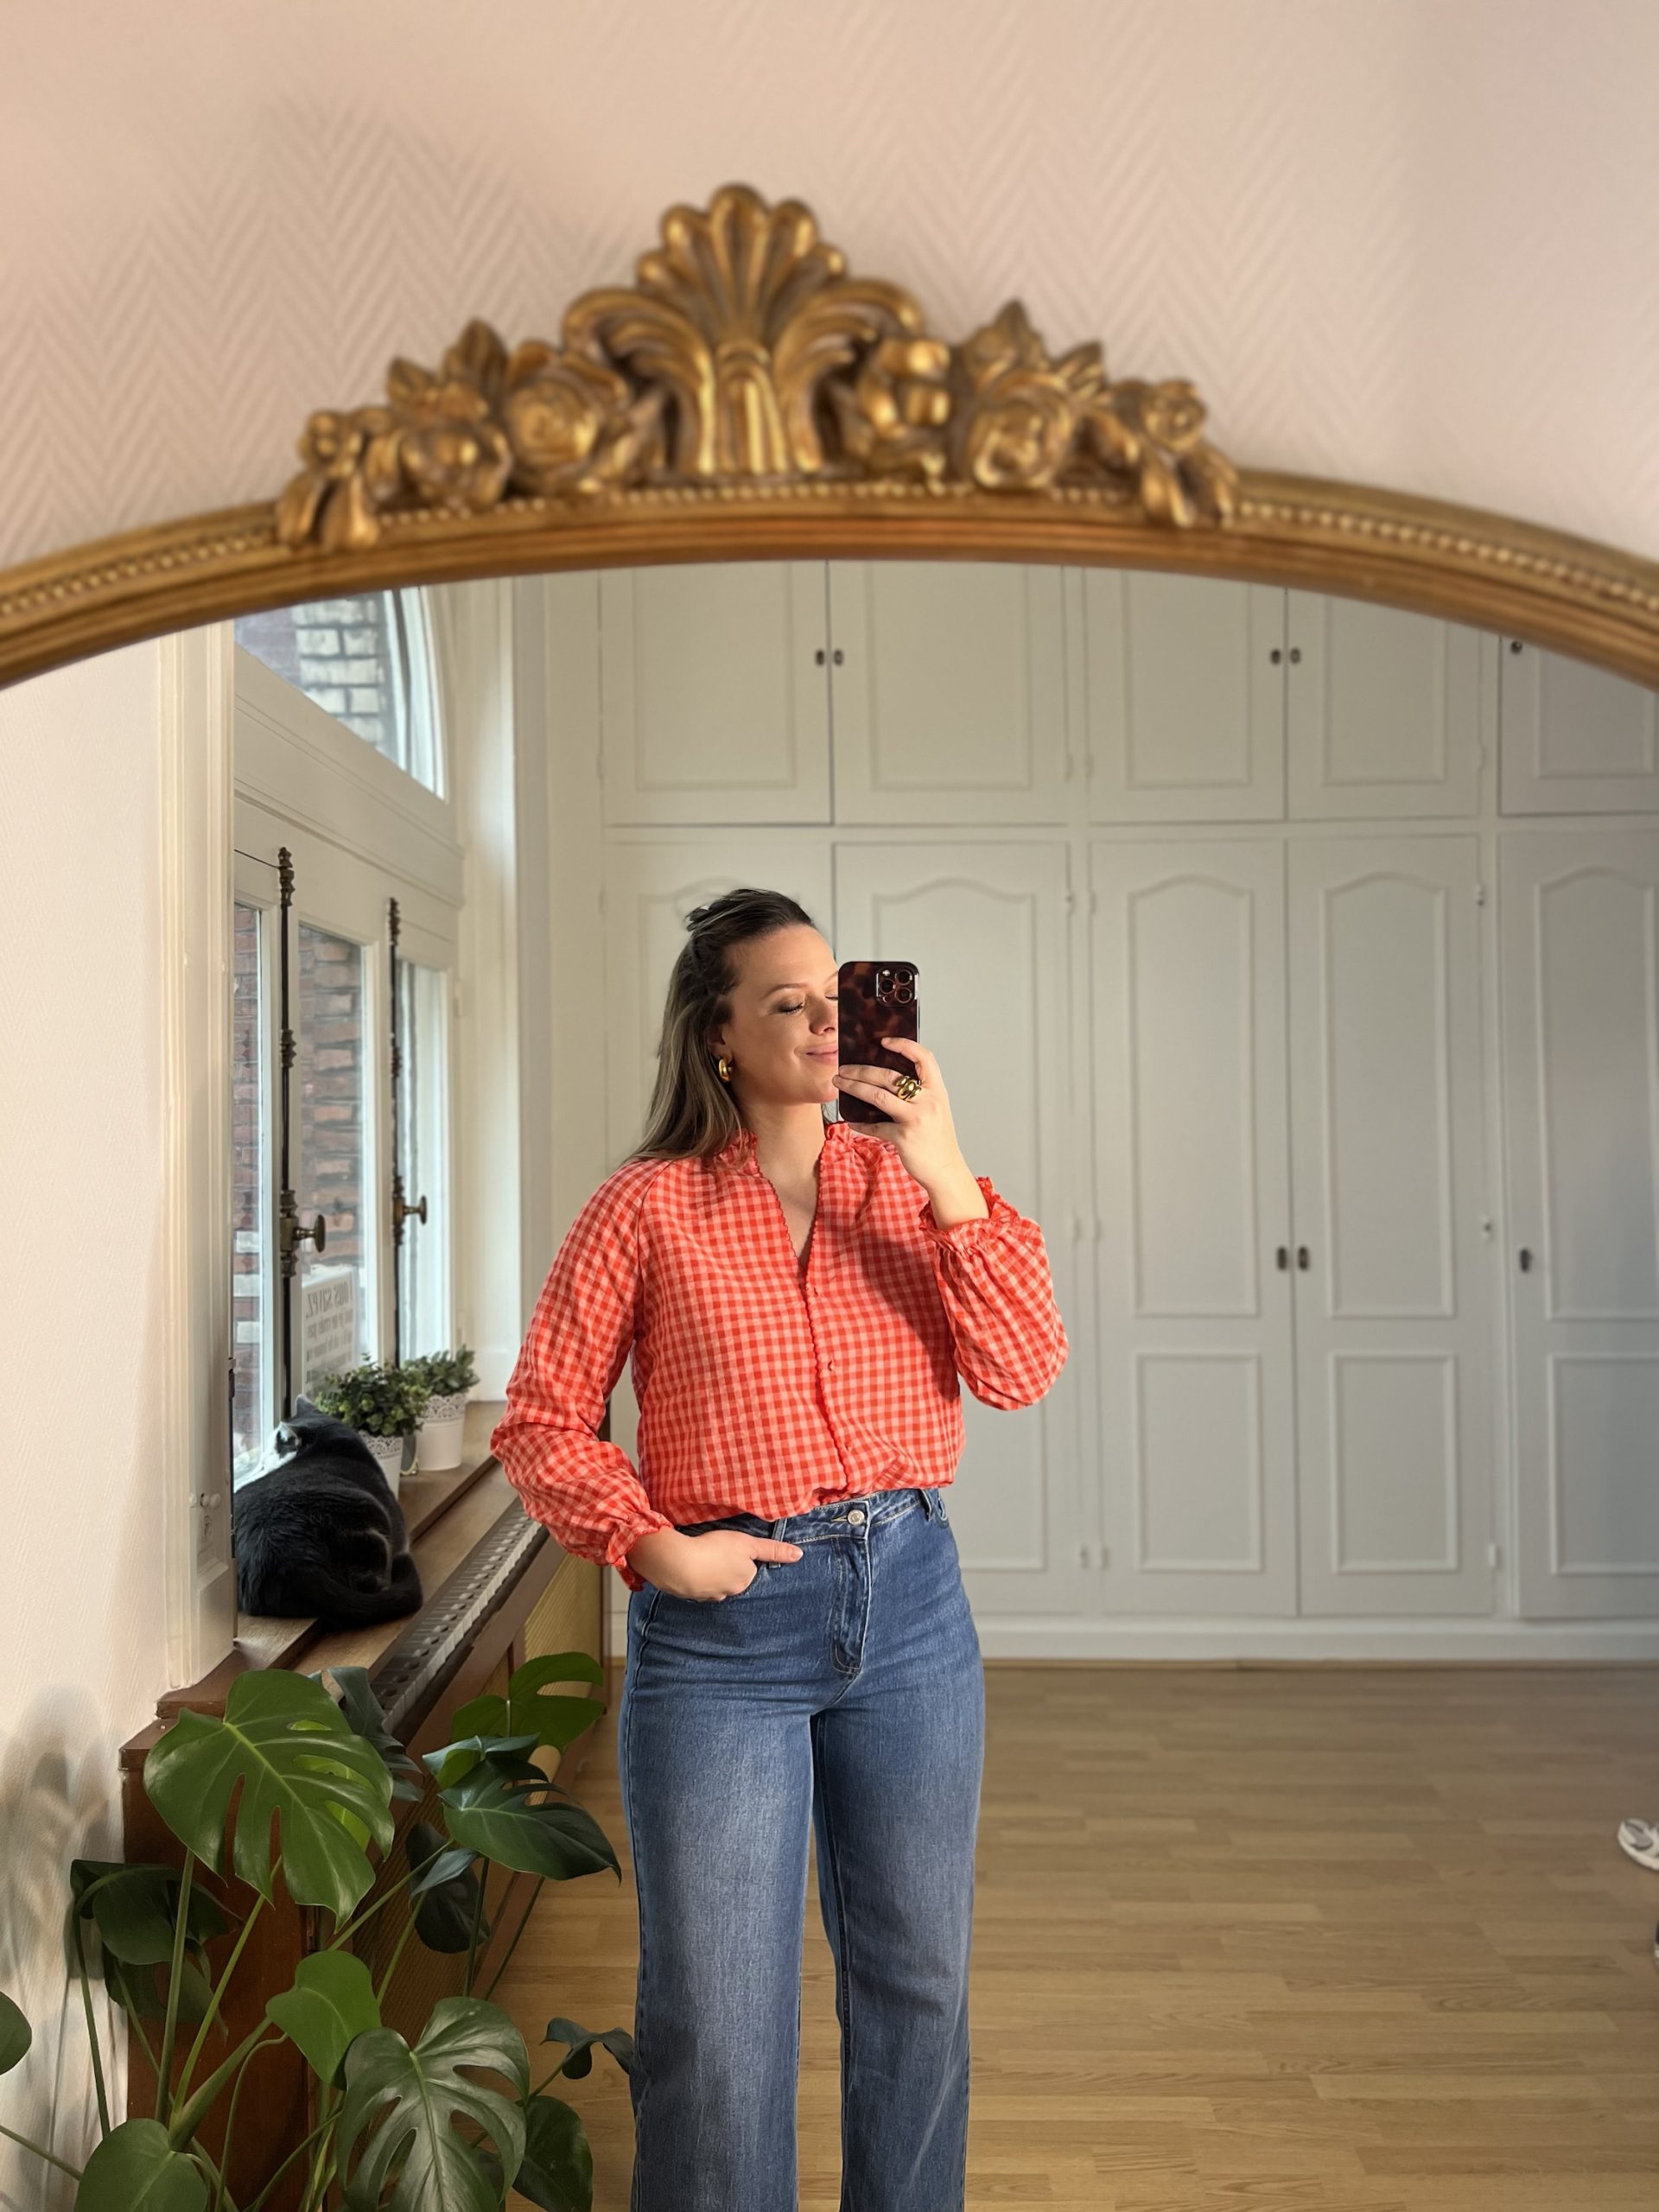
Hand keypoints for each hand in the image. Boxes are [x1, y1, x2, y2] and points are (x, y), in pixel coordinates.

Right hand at [626, 1526, 802, 1601]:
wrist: (677, 1563)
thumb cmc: (715, 1550)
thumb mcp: (748, 1544)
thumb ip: (773, 1550)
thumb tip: (800, 1555)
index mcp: (744, 1581)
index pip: (748, 1569)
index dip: (741, 1556)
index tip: (731, 1548)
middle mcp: (729, 1593)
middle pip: (732, 1578)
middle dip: (726, 1567)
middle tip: (716, 1551)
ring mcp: (707, 1595)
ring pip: (714, 1583)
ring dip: (709, 1572)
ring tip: (701, 1557)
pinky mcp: (688, 1594)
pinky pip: (696, 1585)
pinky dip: (694, 1576)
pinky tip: (687, 1565)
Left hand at [832, 1037, 968, 1188]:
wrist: (946, 1171)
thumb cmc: (938, 1140)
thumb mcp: (936, 1110)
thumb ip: (919, 1094)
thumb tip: (886, 1080)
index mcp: (937, 1091)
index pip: (924, 1058)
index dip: (904, 1045)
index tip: (884, 1042)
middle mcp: (928, 1102)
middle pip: (890, 1076)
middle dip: (862, 1070)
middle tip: (843, 1068)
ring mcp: (915, 1119)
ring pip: (877, 1096)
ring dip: (854, 1087)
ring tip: (839, 1083)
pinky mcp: (903, 1137)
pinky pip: (875, 1126)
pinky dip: (860, 1123)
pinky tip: (851, 1121)